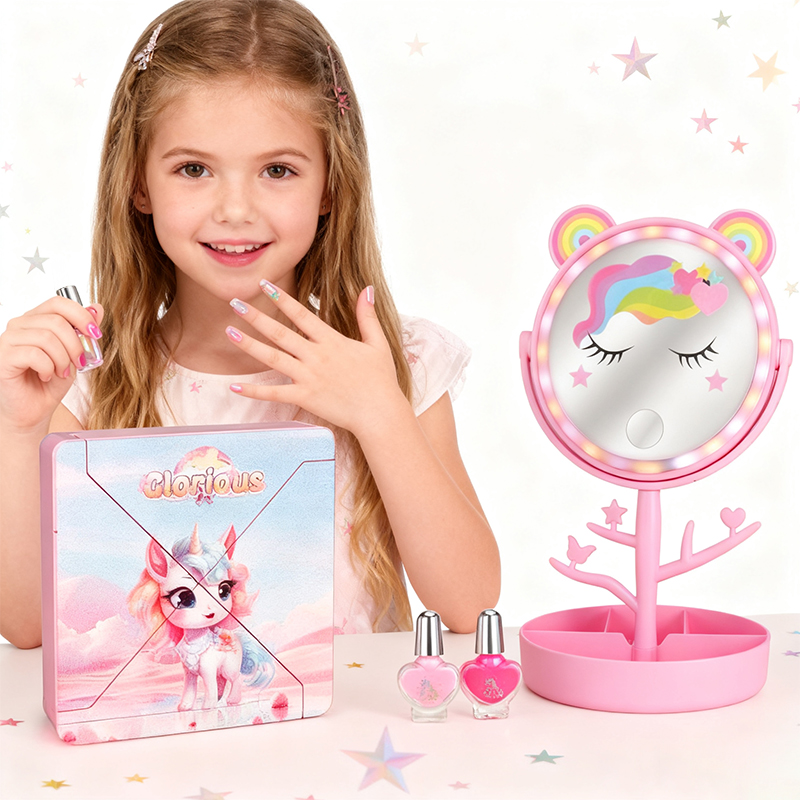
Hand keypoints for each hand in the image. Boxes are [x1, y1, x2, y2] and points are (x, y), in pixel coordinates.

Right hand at [0, 298, 102, 432]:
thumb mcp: (74, 354)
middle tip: (79, 363)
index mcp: (36, 319)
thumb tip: (97, 308)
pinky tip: (47, 376)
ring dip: (62, 359)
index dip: (81, 316)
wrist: (33, 410)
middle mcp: (19, 325)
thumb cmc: (50, 383)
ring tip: (61, 372)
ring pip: (46, 337)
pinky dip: (48, 368)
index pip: (58, 303)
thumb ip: (83, 331)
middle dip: (75, 345)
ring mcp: (8, 340)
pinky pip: (34, 354)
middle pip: (56, 321)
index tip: (96, 334)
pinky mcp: (3, 357)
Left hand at [225, 283, 406, 436]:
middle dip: (255, 316)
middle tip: (234, 302)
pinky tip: (234, 386)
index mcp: (331, 341)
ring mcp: (308, 377)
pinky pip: (274, 393)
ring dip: (249, 345)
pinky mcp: (304, 398)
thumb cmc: (381, 380)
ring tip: (229, 332)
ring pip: (272, 358)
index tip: (263, 284)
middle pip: (280, 333)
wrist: (380, 413)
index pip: (301, 314)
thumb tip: (366, 289)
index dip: (281, 298)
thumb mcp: (378, 343)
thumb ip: (367, 316)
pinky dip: (253, 391)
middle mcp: (316, 356)